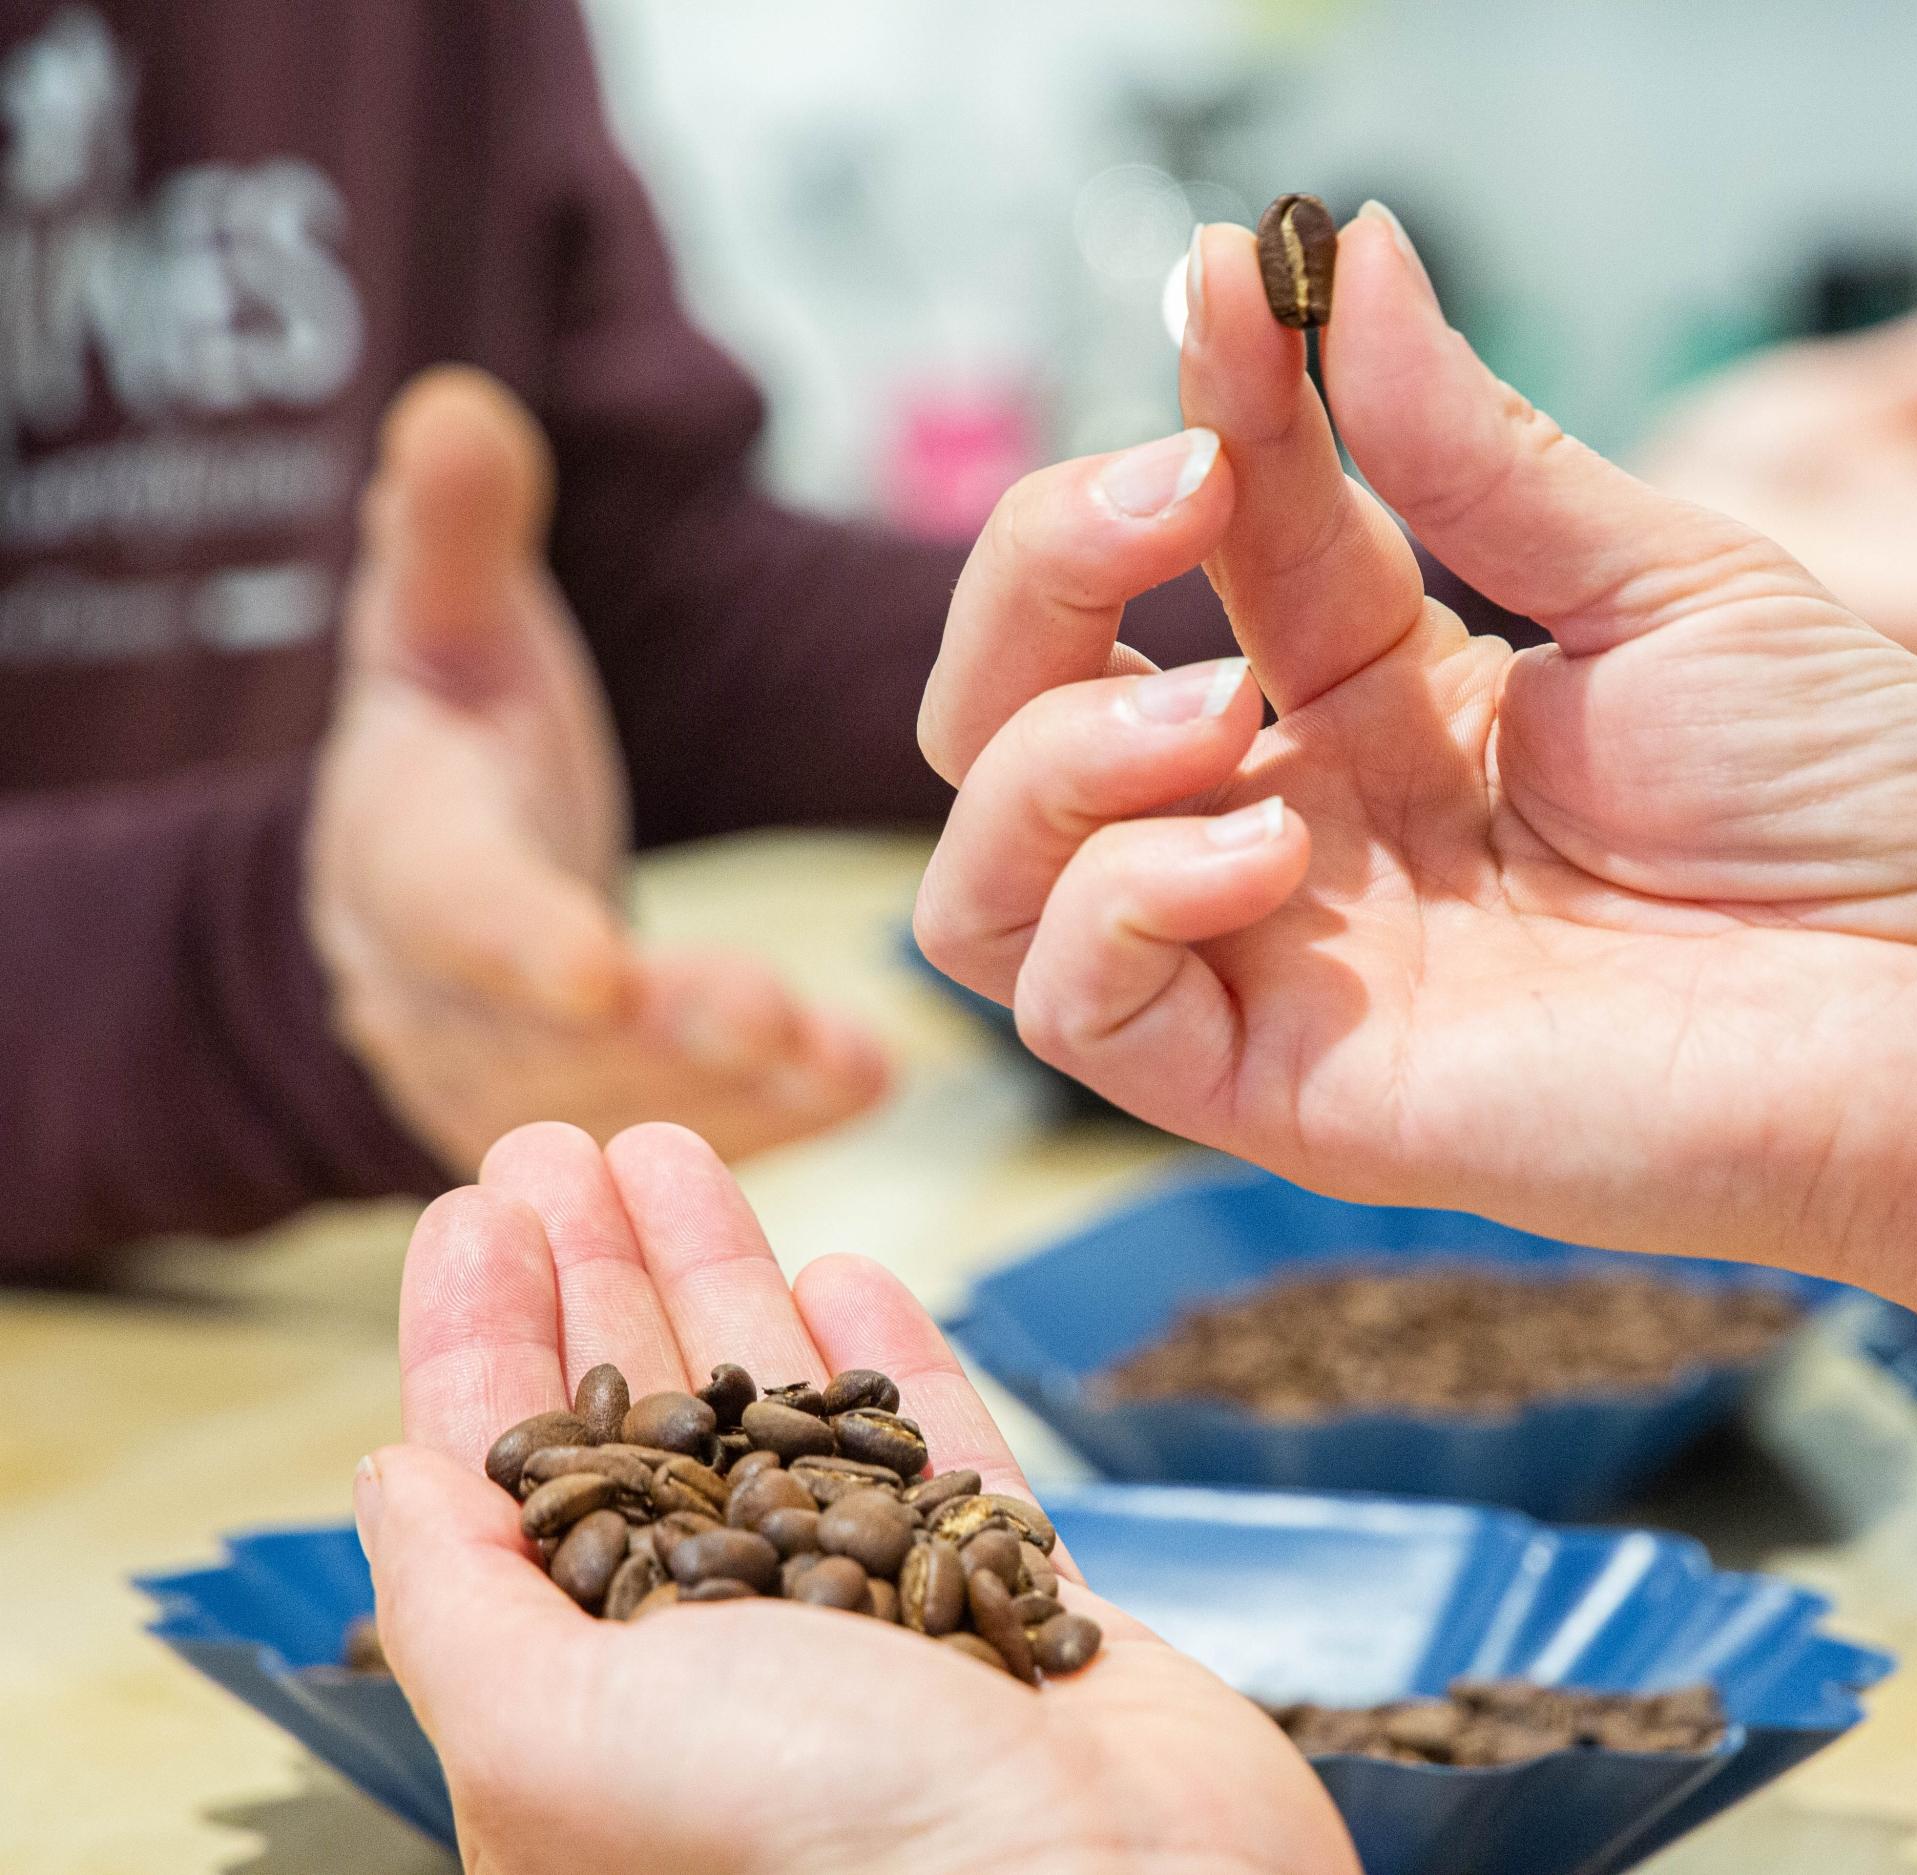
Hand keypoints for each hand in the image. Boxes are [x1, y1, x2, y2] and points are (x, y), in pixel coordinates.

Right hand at [307, 371, 886, 1173]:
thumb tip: (459, 401)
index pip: (453, 912)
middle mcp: (444, 1003)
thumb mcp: (442, 633)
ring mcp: (513, 1086)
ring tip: (849, 1066)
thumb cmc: (453, 741)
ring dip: (733, 1098)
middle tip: (773, 1022)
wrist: (415, 892)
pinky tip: (867, 1091)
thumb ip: (454, 538)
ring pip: (619, 1114)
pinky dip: (770, 1129)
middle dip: (661, 1039)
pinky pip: (674, 1144)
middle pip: (546, 1043)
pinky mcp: (589, 1128)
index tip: (598, 971)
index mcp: (407, 867)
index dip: (519, 945)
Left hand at [365, 1120, 1352, 1874]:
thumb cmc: (816, 1842)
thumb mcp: (561, 1738)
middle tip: (560, 1142)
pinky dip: (883, 1353)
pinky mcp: (999, 1594)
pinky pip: (931, 1444)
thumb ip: (459, 1605)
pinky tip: (842, 1267)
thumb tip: (390, 1474)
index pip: (512, 1479)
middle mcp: (728, 1658)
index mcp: (596, 1707)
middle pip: (639, 1417)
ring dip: (721, 1270)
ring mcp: (872, 1619)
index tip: (468, 1206)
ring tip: (676, 1149)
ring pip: (778, 1408)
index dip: (479, 1333)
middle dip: (592, 1272)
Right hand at [915, 212, 1916, 1299]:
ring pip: (994, 872)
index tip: (1239, 281)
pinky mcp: (1299, 1097)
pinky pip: (1081, 1013)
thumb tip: (1351, 253)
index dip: (1194, 401)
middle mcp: (1303, 824)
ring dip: (1050, 753)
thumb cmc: (1863, 808)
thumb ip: (1477, 451)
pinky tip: (1268, 844)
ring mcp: (1288, 964)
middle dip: (1041, 569)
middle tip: (1174, 492)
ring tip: (1212, 707)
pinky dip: (1118, 901)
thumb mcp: (1669, 583)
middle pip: (1017, 709)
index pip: (1197, 543)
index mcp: (1383, 694)